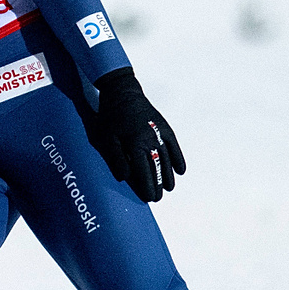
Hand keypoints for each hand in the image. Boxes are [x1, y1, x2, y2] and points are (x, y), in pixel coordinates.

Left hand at [84, 68, 186, 202]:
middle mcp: (150, 139)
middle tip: (159, 198)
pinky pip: (174, 146)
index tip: (150, 198)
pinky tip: (181, 170)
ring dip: (169, 174)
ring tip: (170, 188)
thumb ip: (116, 158)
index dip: (147, 186)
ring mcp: (159, 133)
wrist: (123, 92)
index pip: (143, 171)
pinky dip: (178, 158)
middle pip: (157, 167)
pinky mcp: (164, 127)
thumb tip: (125, 177)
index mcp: (135, 143)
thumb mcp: (107, 137)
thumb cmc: (111, 116)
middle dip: (159, 184)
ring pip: (167, 159)